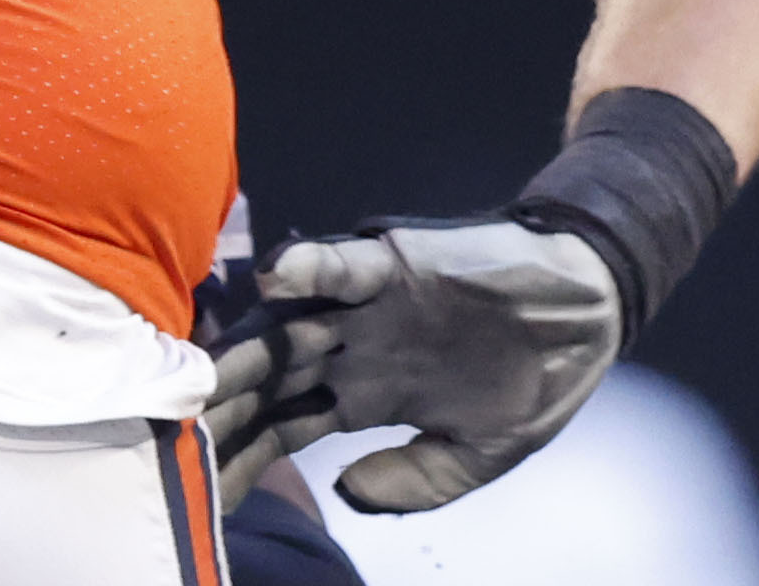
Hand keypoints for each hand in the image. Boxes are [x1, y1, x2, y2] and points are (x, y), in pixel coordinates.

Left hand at [203, 218, 620, 514]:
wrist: (590, 308)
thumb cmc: (535, 377)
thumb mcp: (482, 453)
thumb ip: (417, 481)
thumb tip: (344, 493)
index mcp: (364, 397)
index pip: (283, 428)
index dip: (242, 455)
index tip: (197, 489)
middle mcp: (348, 350)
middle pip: (266, 379)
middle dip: (221, 404)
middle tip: (169, 429)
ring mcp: (361, 308)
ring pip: (284, 323)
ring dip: (242, 342)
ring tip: (199, 368)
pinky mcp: (388, 266)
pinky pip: (336, 267)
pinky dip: (305, 268)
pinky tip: (271, 282)